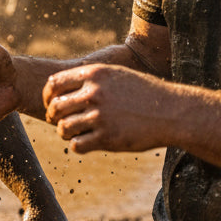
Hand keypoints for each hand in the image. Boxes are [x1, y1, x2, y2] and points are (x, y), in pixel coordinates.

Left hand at [43, 64, 169, 153]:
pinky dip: (77, 146)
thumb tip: (63, 85)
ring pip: (63, 128)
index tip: (50, 104)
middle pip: (55, 107)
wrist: (172, 112)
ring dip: (64, 133)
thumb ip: (91, 78)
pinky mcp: (108, 138)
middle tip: (58, 121)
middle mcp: (94, 94)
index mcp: (94, 74)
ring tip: (72, 134)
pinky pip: (77, 145)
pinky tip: (85, 143)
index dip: (48, 96)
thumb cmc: (144, 93)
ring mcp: (100, 117)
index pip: (54, 84)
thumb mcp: (117, 75)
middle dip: (52, 116)